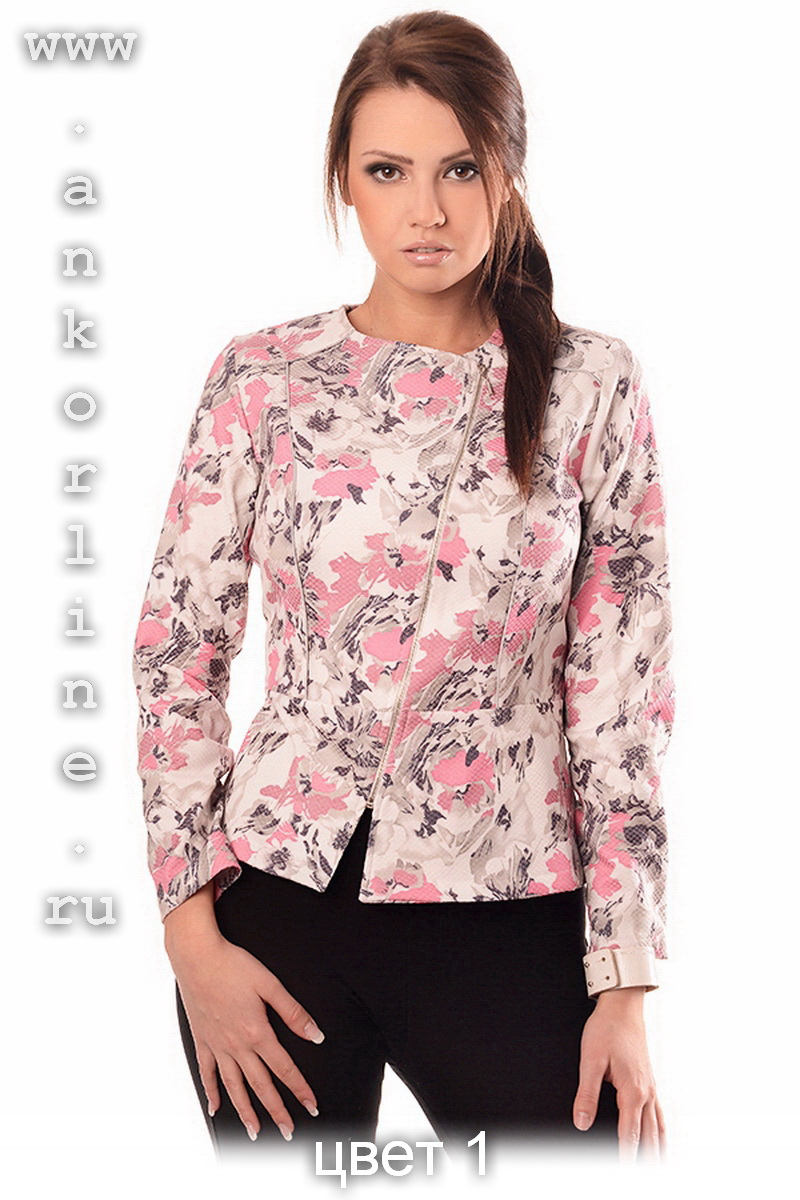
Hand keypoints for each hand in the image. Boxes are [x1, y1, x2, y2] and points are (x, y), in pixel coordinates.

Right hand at [167, 930, 324, 1140]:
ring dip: (245, 1111)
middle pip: (261, 1086)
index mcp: (258, 1032)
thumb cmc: (234, 966)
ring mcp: (217, 1046)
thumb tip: (316, 1036)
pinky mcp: (202, 1041)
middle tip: (289, 1132)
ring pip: (234, 1087)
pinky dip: (211, 1092)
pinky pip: (207, 1073)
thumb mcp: (270, 984)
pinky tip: (215, 1108)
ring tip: (255, 1132)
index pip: (285, 1069)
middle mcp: (237, 1046)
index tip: (312, 1106)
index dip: (300, 1089)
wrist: (197, 957)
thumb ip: (294, 1013)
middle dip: (277, 1111)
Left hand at [572, 987, 665, 1160]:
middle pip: (649, 1136)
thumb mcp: (590, 1060)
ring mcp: (651, 1087)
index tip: (625, 1174)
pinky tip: (660, 1137)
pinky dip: (661, 1131)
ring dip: (659, 1150)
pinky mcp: (649, 1080)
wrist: (623, 1006)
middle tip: (648, 1179)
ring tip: (659, 1168)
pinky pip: (659, 1113)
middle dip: (648, 1160)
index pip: (629, 1134)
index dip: (627, 1157)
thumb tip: (581, 1122)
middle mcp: (646, 1092)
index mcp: (632, 1091)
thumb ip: (586, 1094)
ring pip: (658, 1127)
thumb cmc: (607, 1028)